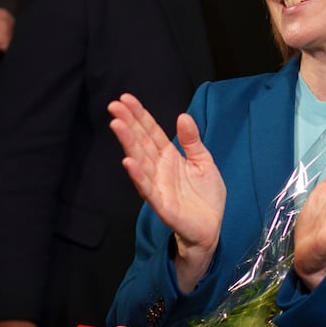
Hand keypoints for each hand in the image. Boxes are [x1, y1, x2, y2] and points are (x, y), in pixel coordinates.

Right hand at [107, 93, 225, 292]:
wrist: (212, 227)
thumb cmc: (206, 196)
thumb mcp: (203, 161)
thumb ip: (192, 141)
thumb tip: (183, 116)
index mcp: (168, 156)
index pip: (151, 132)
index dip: (139, 115)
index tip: (126, 99)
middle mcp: (159, 168)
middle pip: (141, 142)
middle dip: (128, 124)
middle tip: (114, 105)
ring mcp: (158, 185)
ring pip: (140, 160)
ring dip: (128, 143)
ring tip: (117, 125)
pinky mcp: (162, 204)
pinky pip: (148, 188)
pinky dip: (138, 176)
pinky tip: (128, 162)